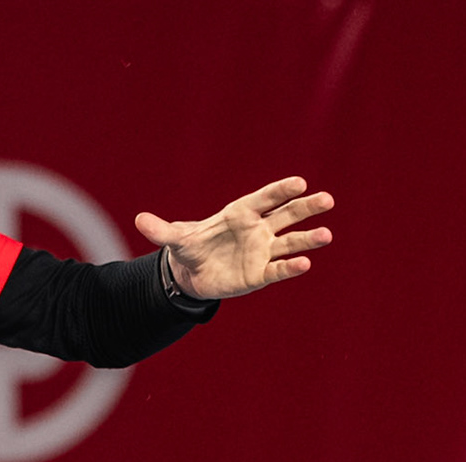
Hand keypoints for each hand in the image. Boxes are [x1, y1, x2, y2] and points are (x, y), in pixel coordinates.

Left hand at [134, 176, 332, 300]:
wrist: (193, 273)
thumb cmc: (192, 247)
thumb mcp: (175, 239)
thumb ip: (162, 230)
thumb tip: (138, 220)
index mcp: (242, 212)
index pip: (266, 198)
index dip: (282, 190)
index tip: (300, 183)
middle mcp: (258, 229)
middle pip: (288, 215)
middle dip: (307, 207)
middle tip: (327, 200)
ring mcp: (263, 251)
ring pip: (291, 242)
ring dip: (309, 239)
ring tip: (326, 235)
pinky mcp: (261, 273)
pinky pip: (279, 269)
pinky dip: (291, 267)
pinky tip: (305, 264)